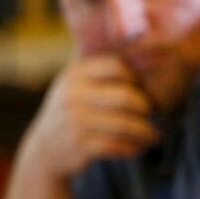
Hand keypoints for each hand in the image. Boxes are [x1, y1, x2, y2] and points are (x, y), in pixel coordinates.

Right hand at [25, 55, 158, 176]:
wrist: (45, 148)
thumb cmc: (73, 112)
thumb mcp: (77, 85)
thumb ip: (101, 72)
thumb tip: (147, 50)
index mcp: (76, 75)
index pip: (117, 66)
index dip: (137, 78)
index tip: (144, 89)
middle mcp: (74, 95)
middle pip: (126, 97)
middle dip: (146, 107)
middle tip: (153, 113)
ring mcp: (76, 121)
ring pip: (125, 124)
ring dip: (146, 132)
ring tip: (153, 135)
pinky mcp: (80, 144)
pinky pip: (118, 145)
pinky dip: (134, 147)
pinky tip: (140, 147)